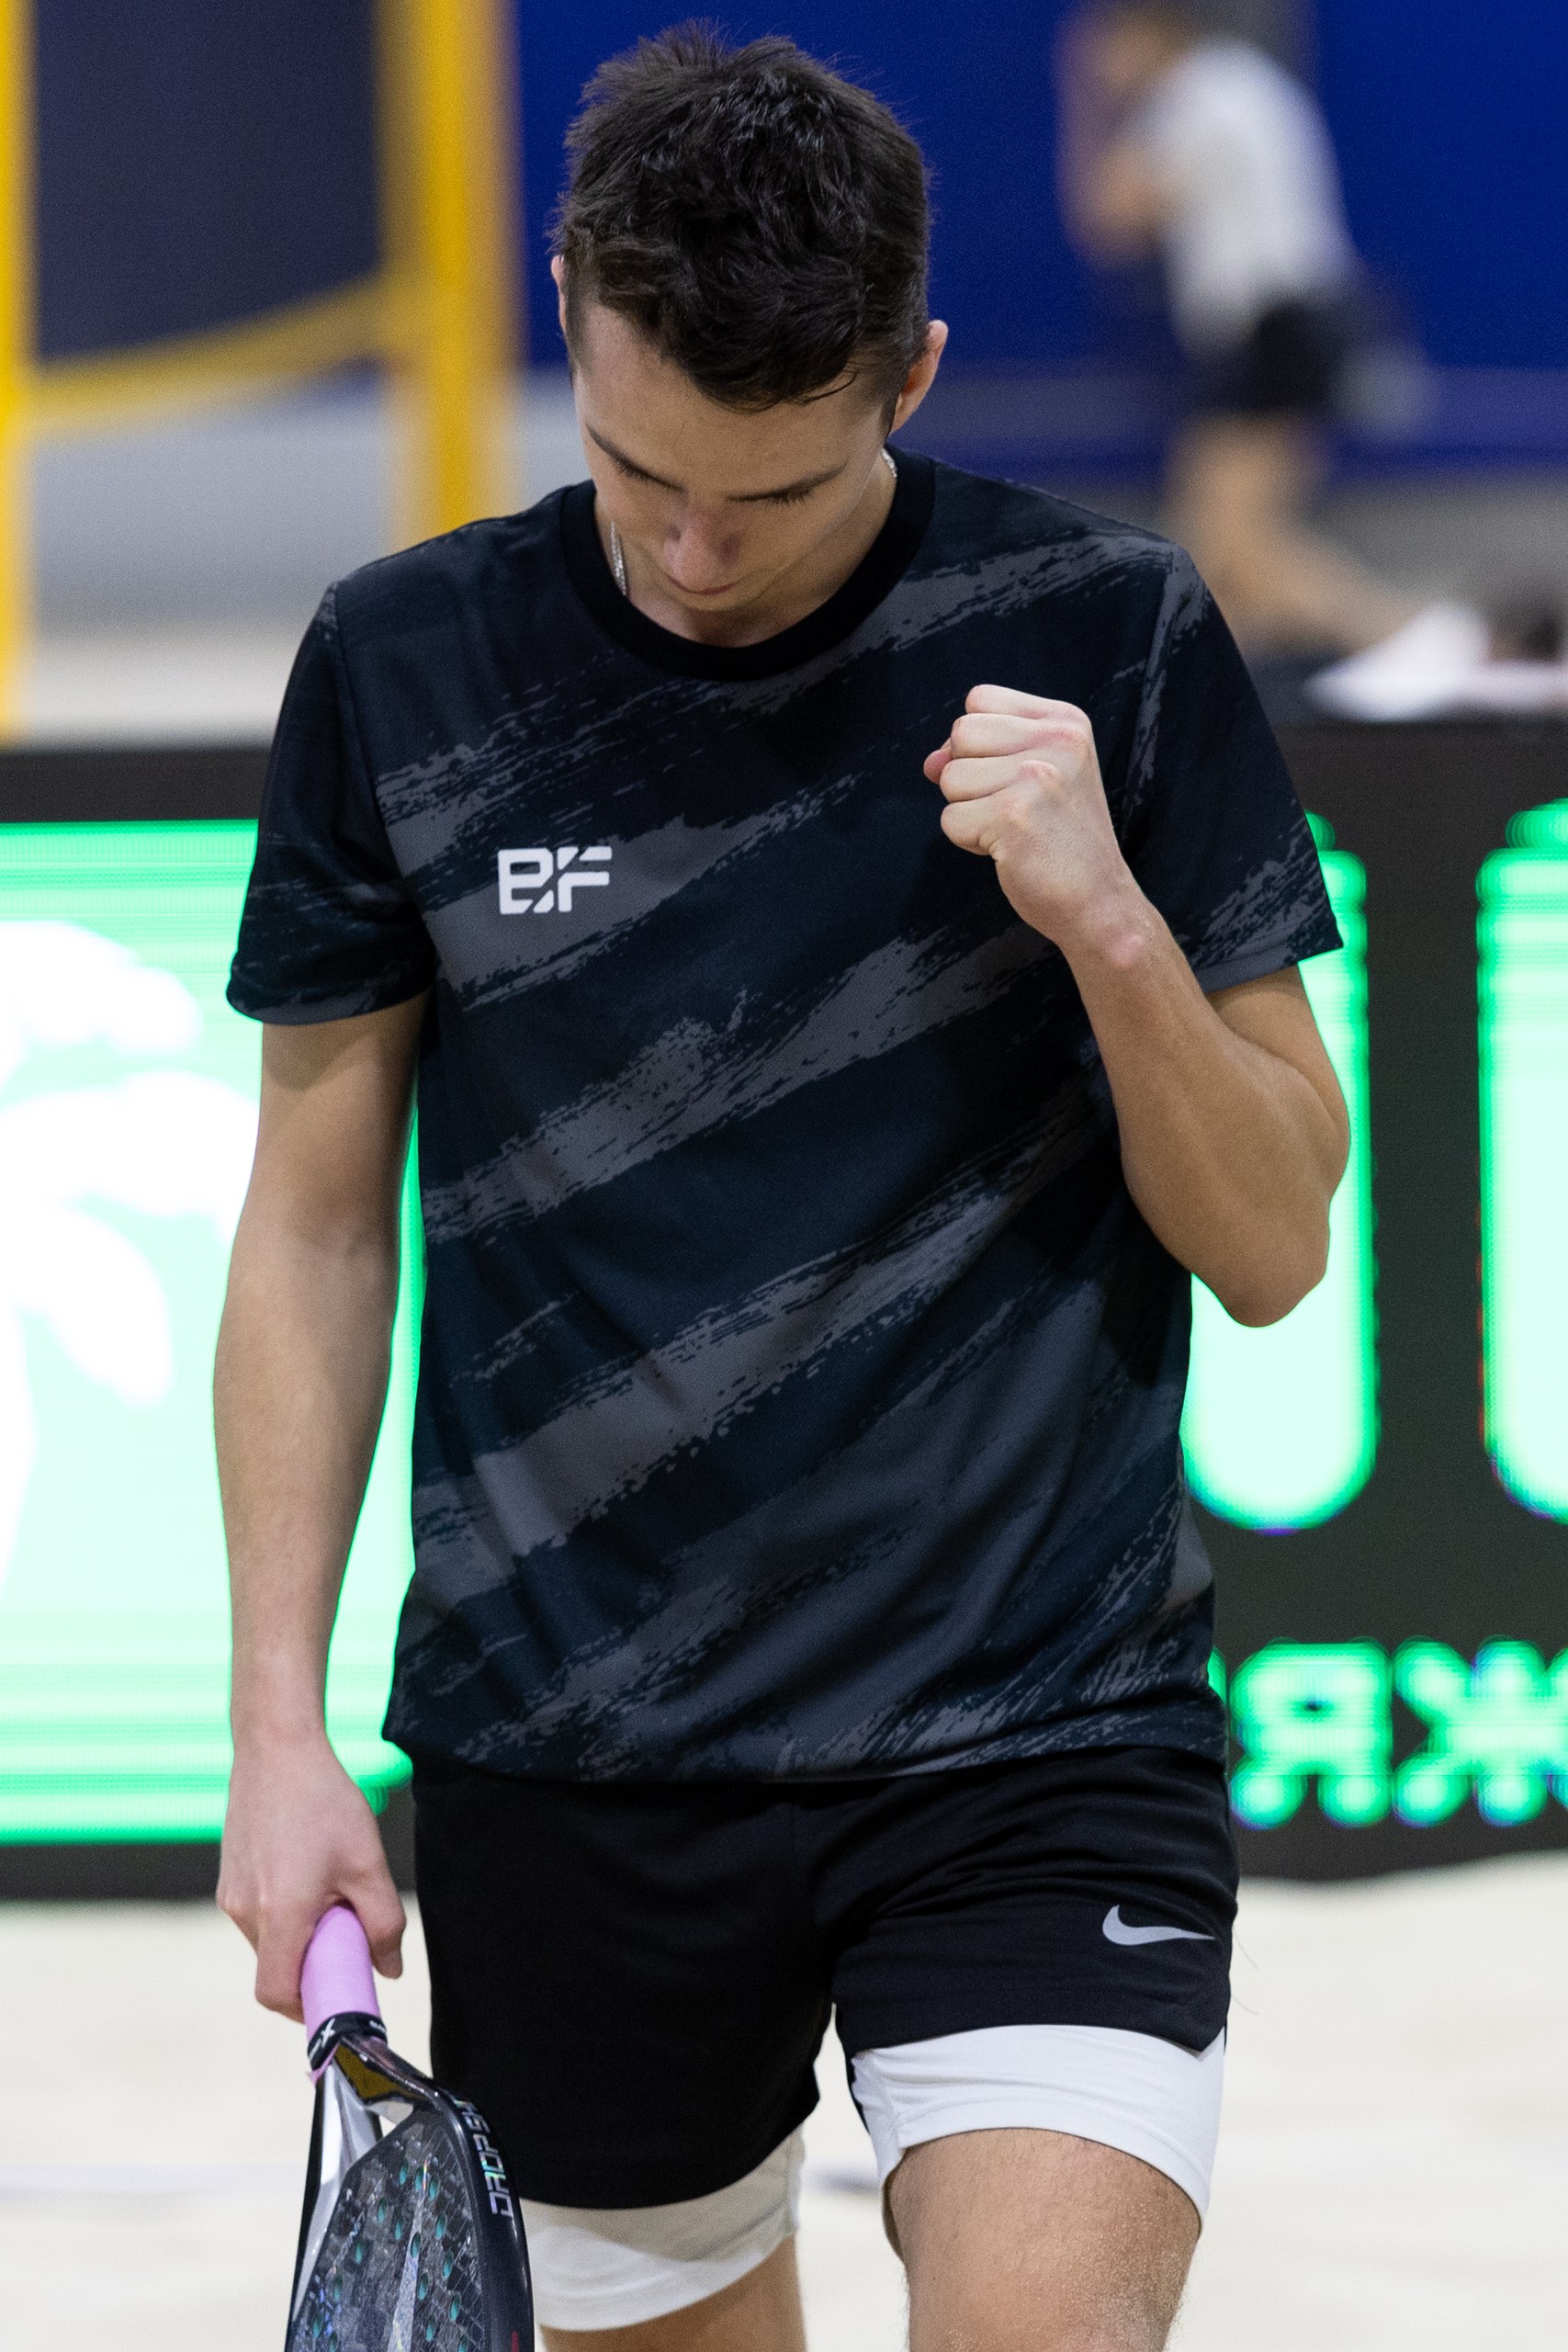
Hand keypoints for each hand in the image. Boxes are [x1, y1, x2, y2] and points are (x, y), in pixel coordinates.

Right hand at [218, 1730, 405, 2019]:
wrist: (277, 1748)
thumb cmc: (324, 1801)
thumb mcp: (367, 1863)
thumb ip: (383, 1923)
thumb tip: (388, 1969)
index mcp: (278, 1914)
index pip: (277, 1993)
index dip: (308, 2007)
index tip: (339, 1992)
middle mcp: (244, 1911)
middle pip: (277, 1968)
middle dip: (314, 1962)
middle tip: (347, 1927)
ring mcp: (230, 1895)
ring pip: (269, 1941)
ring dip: (300, 1933)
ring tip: (329, 1886)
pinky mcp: (228, 1879)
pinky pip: (259, 1916)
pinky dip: (286, 1912)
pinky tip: (308, 1869)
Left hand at [925, 685, 1140, 953]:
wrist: (1099, 902)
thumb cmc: (1061, 841)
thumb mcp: (1035, 778)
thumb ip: (982, 755)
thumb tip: (931, 761)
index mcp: (1065, 721)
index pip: (980, 699)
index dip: (976, 742)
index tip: (1010, 775)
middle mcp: (1057, 740)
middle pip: (960, 732)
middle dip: (969, 777)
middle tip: (1013, 808)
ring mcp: (1037, 776)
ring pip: (950, 778)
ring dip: (969, 811)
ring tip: (1014, 830)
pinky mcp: (1013, 816)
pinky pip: (951, 819)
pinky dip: (969, 841)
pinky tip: (1009, 850)